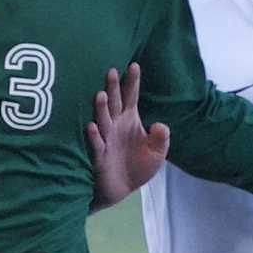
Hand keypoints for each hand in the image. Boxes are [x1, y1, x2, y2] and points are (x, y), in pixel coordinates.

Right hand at [86, 63, 169, 209]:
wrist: (121, 188)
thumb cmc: (137, 166)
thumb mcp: (157, 153)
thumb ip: (161, 138)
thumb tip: (159, 125)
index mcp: (129, 119)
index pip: (130, 96)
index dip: (132, 81)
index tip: (134, 65)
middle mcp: (115, 124)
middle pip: (114, 102)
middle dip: (112, 88)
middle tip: (112, 71)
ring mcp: (105, 138)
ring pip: (102, 119)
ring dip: (101, 108)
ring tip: (100, 95)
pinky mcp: (99, 154)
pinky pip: (96, 143)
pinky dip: (93, 135)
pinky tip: (91, 126)